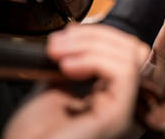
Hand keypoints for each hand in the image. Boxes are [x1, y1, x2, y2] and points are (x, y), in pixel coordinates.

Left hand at [4, 24, 149, 138]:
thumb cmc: (31, 136)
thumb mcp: (53, 89)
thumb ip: (72, 68)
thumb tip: (76, 41)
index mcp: (108, 98)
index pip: (124, 53)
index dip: (98, 36)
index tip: (65, 35)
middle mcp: (121, 104)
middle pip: (132, 50)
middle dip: (95, 35)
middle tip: (58, 42)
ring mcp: (122, 111)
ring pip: (128, 57)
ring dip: (90, 45)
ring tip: (58, 53)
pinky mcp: (118, 116)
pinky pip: (123, 73)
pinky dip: (94, 59)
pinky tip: (68, 66)